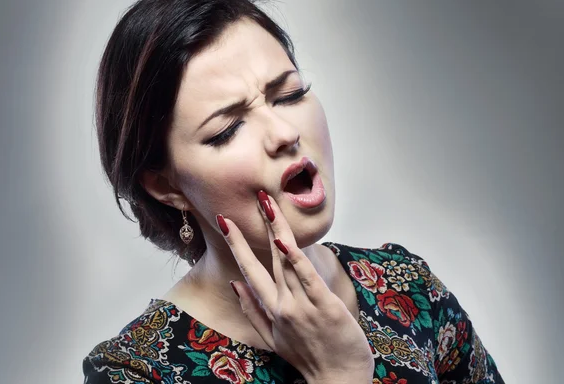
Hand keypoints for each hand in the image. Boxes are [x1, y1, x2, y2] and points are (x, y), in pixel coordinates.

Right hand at [216, 190, 373, 383]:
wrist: (337, 379)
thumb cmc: (307, 356)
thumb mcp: (272, 338)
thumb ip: (252, 311)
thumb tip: (235, 284)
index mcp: (271, 309)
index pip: (249, 269)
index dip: (237, 244)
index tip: (226, 221)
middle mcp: (283, 304)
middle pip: (267, 259)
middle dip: (259, 227)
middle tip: (255, 197)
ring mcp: (303, 305)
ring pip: (287, 261)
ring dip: (277, 230)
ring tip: (269, 205)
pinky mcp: (325, 305)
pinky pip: (307, 277)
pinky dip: (295, 259)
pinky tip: (284, 241)